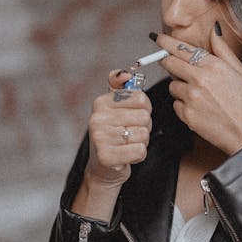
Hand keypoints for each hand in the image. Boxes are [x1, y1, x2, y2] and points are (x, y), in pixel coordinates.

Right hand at [85, 69, 151, 188]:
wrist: (102, 168)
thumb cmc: (113, 134)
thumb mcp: (114, 108)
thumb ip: (120, 87)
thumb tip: (124, 73)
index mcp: (101, 102)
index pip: (141, 98)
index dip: (144, 109)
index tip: (133, 116)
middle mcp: (97, 118)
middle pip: (144, 117)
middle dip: (144, 127)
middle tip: (130, 133)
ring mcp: (100, 138)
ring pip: (143, 134)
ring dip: (141, 141)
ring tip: (127, 144)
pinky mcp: (106, 157)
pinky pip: (140, 151)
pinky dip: (139, 155)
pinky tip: (127, 156)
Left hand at [157, 28, 241, 154]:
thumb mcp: (241, 71)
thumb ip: (223, 49)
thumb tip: (214, 29)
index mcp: (212, 66)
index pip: (182, 49)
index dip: (166, 42)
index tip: (158, 38)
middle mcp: (199, 80)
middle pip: (170, 63)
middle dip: (167, 61)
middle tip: (170, 62)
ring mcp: (191, 98)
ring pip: (172, 85)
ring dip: (180, 86)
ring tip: (199, 93)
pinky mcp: (186, 115)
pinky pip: (176, 104)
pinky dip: (183, 104)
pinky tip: (200, 107)